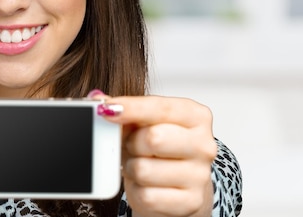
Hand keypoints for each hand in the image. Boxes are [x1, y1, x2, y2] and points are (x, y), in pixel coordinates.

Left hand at [97, 94, 215, 216]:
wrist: (177, 186)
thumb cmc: (159, 149)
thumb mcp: (143, 123)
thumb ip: (123, 110)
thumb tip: (98, 100)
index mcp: (196, 116)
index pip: (160, 108)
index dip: (131, 108)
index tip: (106, 109)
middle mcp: (204, 145)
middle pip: (153, 138)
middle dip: (133, 143)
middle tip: (133, 145)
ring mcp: (199, 176)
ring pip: (144, 169)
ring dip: (133, 168)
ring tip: (141, 165)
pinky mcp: (190, 202)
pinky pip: (146, 196)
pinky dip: (137, 191)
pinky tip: (146, 185)